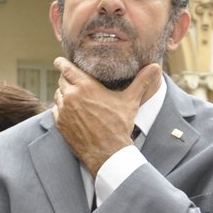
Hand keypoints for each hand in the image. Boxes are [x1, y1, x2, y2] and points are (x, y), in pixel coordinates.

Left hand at [52, 59, 163, 174]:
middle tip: (70, 78)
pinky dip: (61, 108)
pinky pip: (56, 110)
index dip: (62, 63)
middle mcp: (71, 96)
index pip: (67, 69)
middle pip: (62, 80)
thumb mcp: (131, 101)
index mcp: (86, 86)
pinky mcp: (60, 124)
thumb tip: (156, 66)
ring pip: (58, 95)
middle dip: (65, 78)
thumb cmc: (119, 125)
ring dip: (63, 93)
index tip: (58, 60)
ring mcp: (64, 111)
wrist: (107, 152)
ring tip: (72, 94)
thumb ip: (141, 81)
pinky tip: (69, 110)